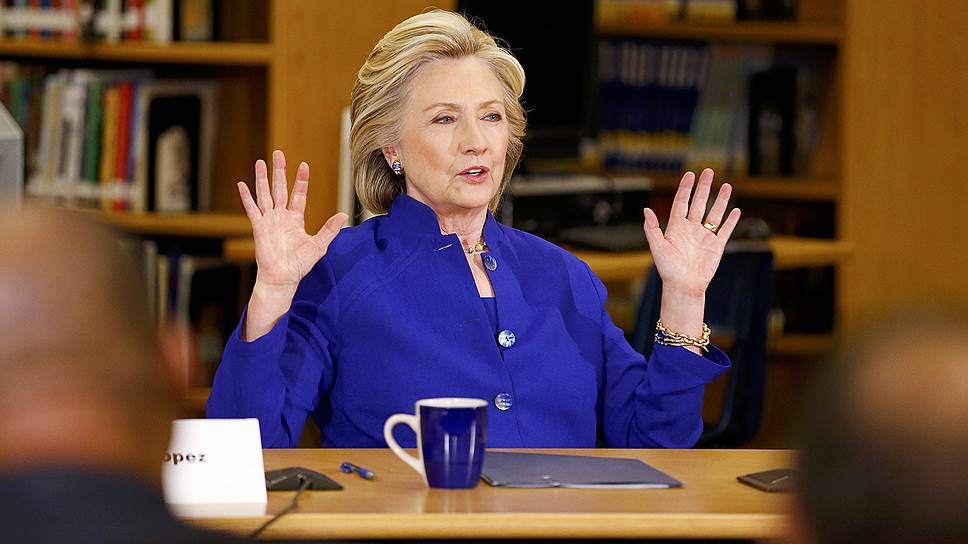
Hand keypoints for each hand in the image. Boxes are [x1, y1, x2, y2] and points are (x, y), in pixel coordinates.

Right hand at [238, 150, 347, 291]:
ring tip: (261, 162)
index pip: (298, 195)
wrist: (284, 278)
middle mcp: (281, 217)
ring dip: (262, 179)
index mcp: (295, 219)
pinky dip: (246, 197)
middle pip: (279, 189)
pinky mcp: (259, 227)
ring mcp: (269, 221)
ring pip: (265, 194)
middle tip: (279, 154)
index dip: (301, 181)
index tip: (304, 166)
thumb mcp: (319, 245)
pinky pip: (252, 209)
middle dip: (279, 171)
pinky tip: (242, 185)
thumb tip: (344, 215)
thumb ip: (330, 229)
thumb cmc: (300, 264)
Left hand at [642, 168, 740, 295]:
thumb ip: (652, 229)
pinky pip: (726, 230)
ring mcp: (704, 236)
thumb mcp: (657, 248)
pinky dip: (731, 220)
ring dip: (720, 200)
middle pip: (698, 202)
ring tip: (727, 185)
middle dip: (703, 187)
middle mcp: (691, 229)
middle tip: (708, 171)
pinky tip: (736, 210)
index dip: (685, 188)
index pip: (681, 202)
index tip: (689, 174)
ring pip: (714, 213)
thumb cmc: (668, 270)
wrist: (683, 286)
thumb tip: (646, 210)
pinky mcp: (716, 246)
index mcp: (676, 227)